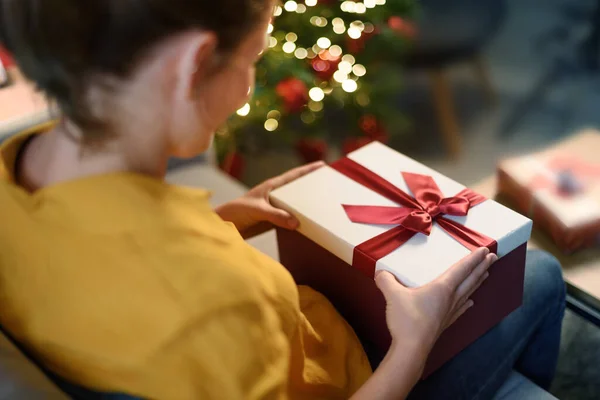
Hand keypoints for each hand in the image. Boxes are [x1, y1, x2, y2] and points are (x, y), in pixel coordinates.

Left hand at [215, 161, 324, 237]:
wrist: (224, 225)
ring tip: (323, 204)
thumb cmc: (237, 212)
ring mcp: (274, 207)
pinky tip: (309, 223)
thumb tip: (296, 222)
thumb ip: (276, 215)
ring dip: (307, 204)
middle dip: (312, 185)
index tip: (323, 165)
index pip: (294, 176)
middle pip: (297, 188)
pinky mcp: (273, 219)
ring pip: (295, 203)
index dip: (308, 170)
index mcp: (272, 186)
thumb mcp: (257, 211)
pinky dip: (300, 218)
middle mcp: (275, 195)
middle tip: (329, 184)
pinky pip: (290, 217)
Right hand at [376, 248, 497, 359]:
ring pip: (468, 292)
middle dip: (481, 267)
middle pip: (470, 279)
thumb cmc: (406, 319)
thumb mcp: (393, 295)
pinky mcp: (445, 323)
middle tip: (494, 257)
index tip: (485, 249)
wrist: (411, 348)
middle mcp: (450, 298)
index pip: (461, 269)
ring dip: (478, 282)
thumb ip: (386, 280)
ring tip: (487, 274)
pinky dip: (467, 303)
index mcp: (442, 288)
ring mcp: (450, 312)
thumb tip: (379, 273)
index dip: (473, 258)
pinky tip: (471, 302)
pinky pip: (461, 309)